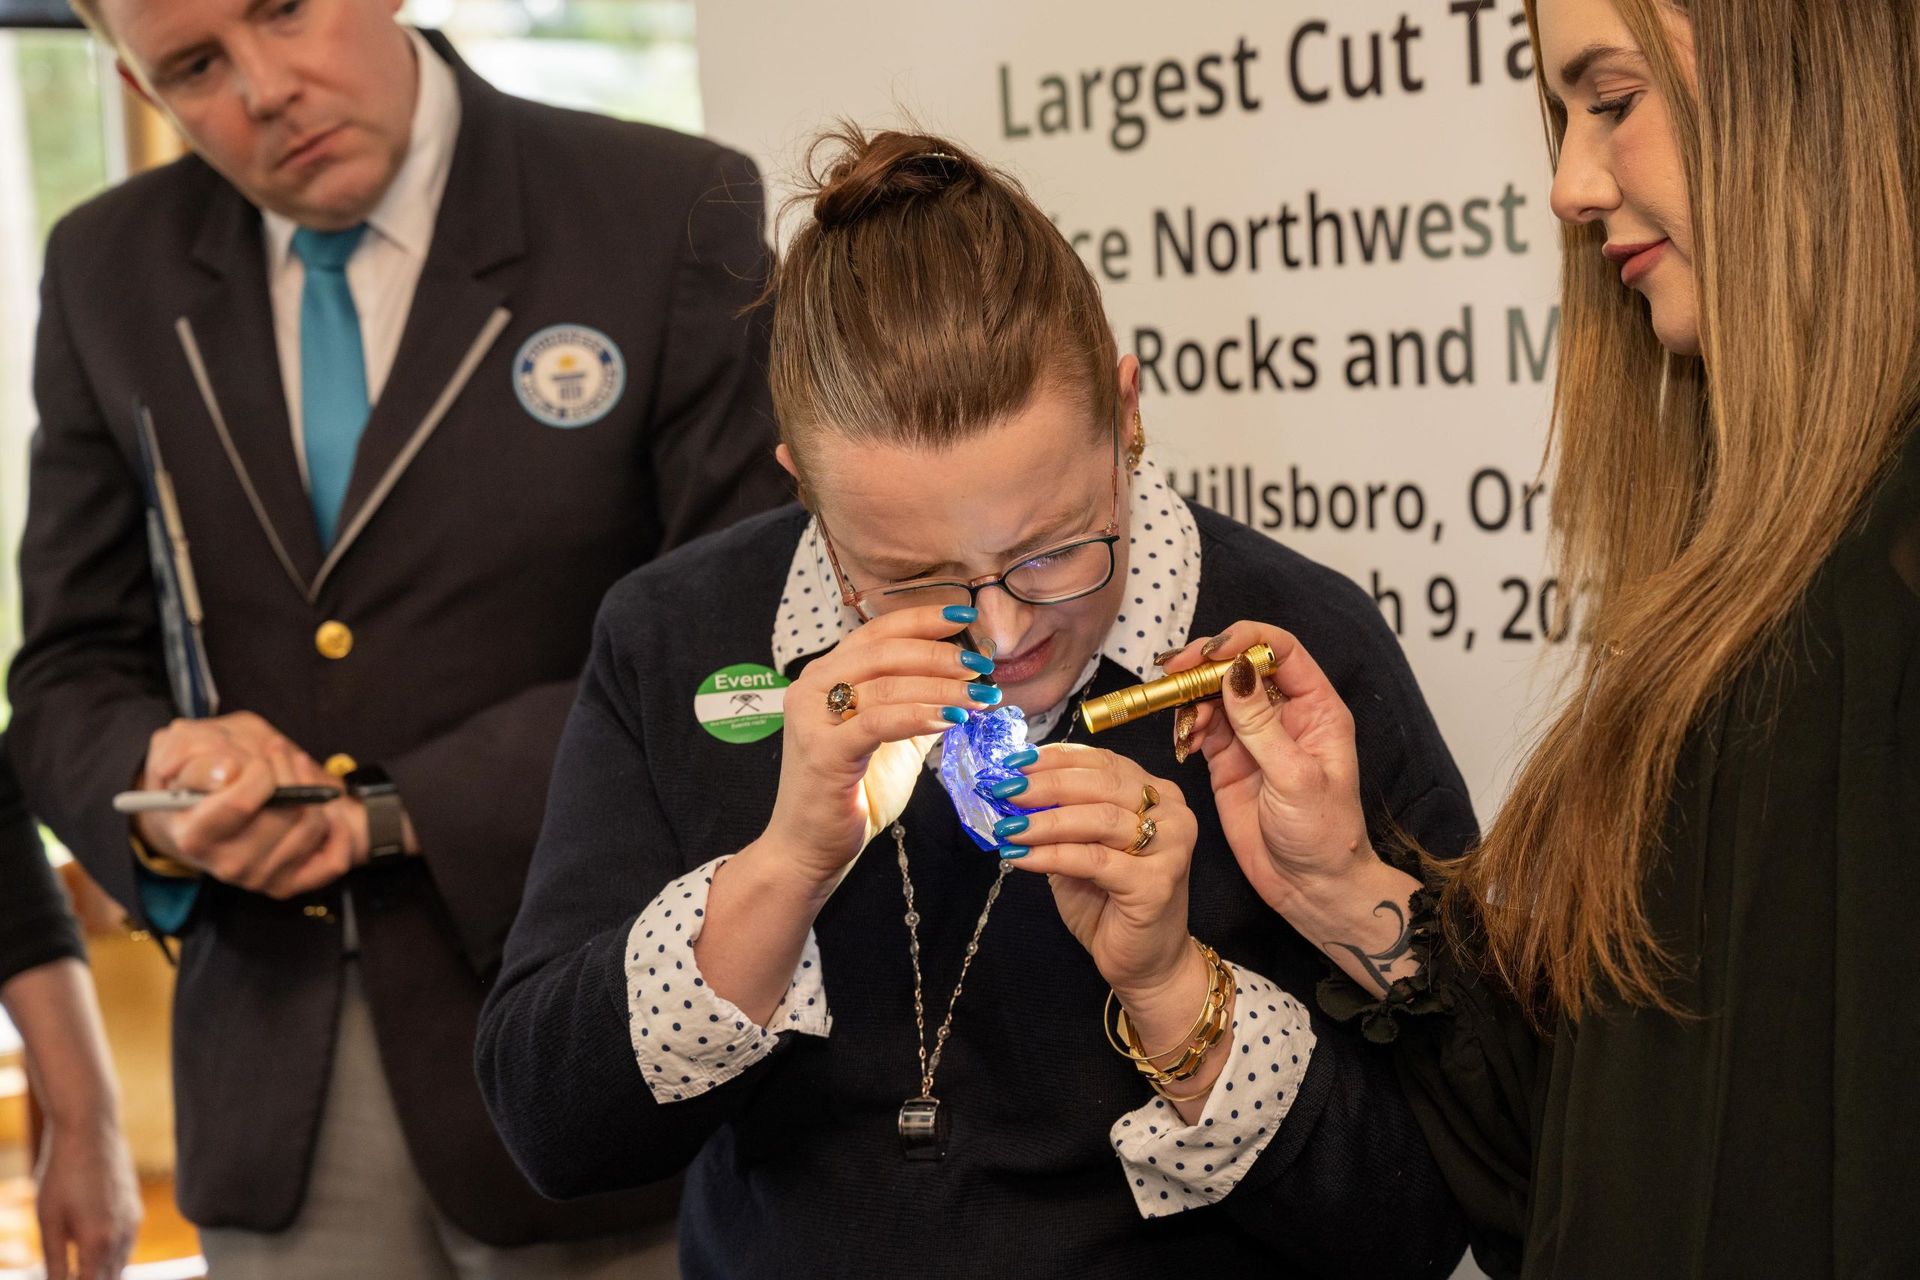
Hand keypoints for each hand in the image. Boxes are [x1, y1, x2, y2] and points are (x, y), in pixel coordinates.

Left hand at [34, 1117, 139, 1279]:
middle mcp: (122, 1236)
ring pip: (121, 1265)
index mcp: (97, 1243)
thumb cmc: (63, 1174)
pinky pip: (127, 1246)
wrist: (91, 1132)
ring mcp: (133, 1222)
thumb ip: (54, 1261)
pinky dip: (111, 1257)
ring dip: (102, 1275)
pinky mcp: (135, 1209)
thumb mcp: (48, 1221)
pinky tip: (92, 1250)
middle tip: (71, 1274)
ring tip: (80, 1270)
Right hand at [133, 712, 356, 897]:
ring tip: (294, 773)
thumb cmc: (199, 771)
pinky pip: (334, 862)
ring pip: (312, 826)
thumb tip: (227, 772)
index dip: (260, 772)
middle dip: (289, 772)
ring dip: (312, 791)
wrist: (205, 802)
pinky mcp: (289, 883)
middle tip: (279, 754)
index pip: (241, 803)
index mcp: (194, 836)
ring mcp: (260, 878)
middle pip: (287, 812)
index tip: (259, 759)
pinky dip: (338, 832)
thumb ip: (195, 756)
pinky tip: (322, 810)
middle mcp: (227, 865)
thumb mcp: (182, 747)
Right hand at [756, 604, 1001, 891]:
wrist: (810, 848)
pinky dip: (917, 715)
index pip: (878, 631)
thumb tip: (965, 680)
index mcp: (827, 674)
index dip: (923, 619)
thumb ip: (919, 706)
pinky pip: (877, 722)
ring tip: (980, 695)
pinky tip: (950, 719)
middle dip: (939, 654)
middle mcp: (813, 686)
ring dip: (940, 686)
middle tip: (980, 665)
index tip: (966, 618)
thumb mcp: (895, 740)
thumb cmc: (852, 794)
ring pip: (885, 684)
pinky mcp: (823, 751)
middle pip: (884, 650)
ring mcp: (813, 717)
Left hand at [997, 743, 1196, 1001]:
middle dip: (1047, 784)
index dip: (1056, 758)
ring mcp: (1170, 847)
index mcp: (1156, 793)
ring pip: (1100, 819)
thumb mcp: (1081, 848)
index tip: (1013, 762)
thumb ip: (1061, 816)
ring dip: (1045, 821)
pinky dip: (1052, 855)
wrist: (1145, 962)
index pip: (1103, 761)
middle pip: (1102, 784)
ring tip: (1007, 825)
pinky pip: (1094, 860)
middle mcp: (1172, 813)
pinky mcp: (1156, 883)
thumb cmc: (1110, 902)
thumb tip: (1013, 791)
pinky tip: (1020, 855)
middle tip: (1004, 790)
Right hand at [1163, 624, 1378, 916]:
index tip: (1211, 651)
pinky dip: (1185, 727)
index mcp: (1316, 708)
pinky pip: (1200, 726)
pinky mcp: (1228, 759)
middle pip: (1238, 665)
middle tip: (1172, 673)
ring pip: (1213, 693)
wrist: (1310, 886)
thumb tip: (1235, 673)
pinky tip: (1184, 745)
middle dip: (1204, 664)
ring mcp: (1253, 735)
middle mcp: (1284, 714)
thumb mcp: (1296, 778)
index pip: (1280, 650)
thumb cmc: (1324, 835)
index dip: (1244, 640)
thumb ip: (1262, 726)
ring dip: (1189, 698)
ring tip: (1183, 725)